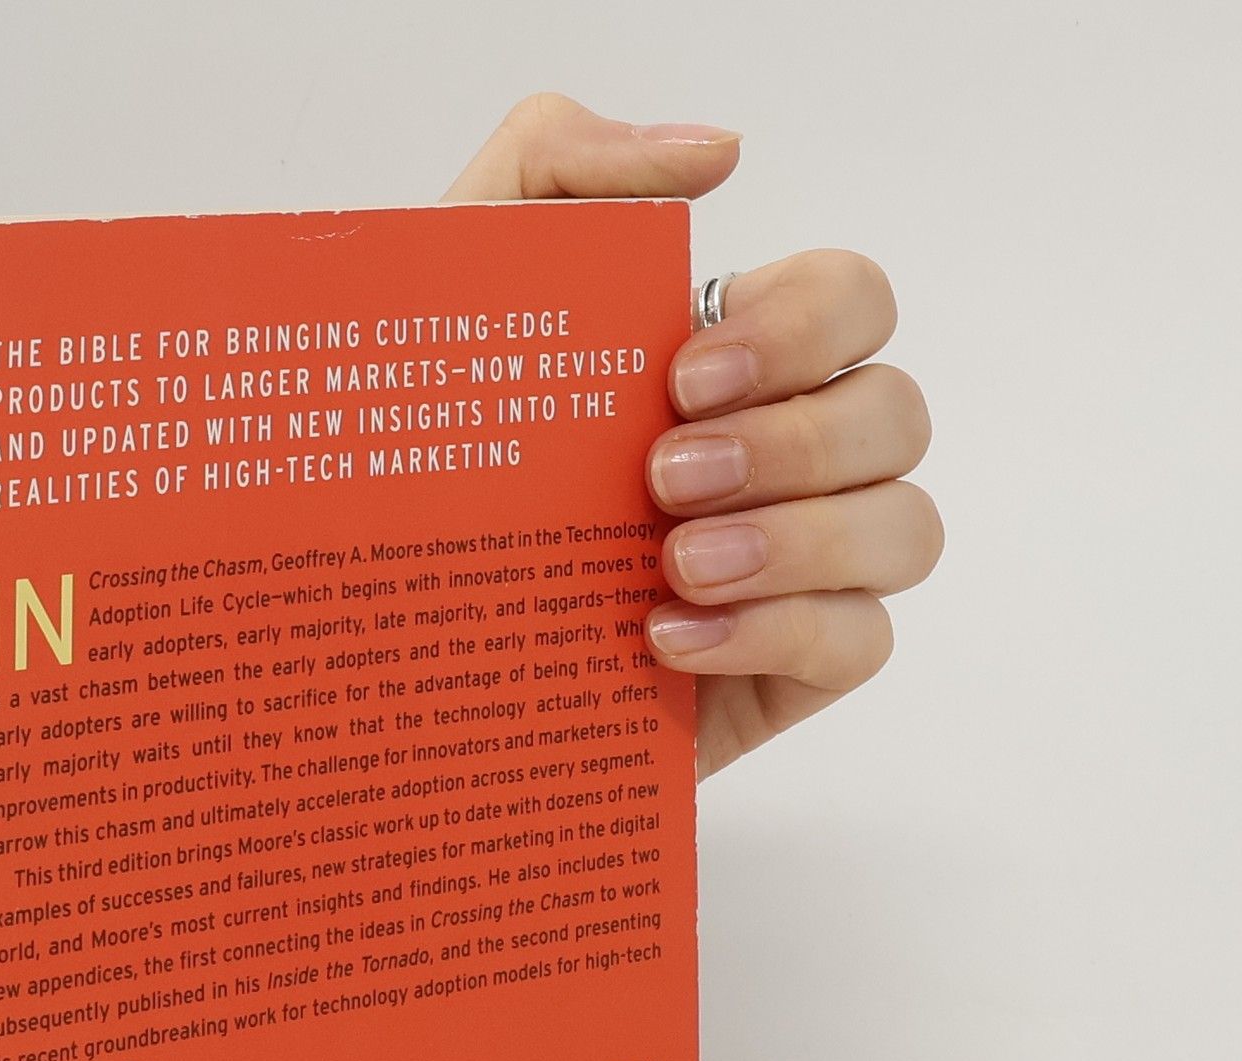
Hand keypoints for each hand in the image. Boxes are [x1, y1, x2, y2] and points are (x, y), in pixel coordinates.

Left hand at [445, 94, 942, 777]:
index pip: (852, 303)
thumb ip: (556, 169)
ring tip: (674, 564)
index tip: (682, 375)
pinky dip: (775, 632)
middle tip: (663, 479)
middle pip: (893, 414)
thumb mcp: (452, 290)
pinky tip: (669, 637)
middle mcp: (787, 455)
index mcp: (733, 363)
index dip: (801, 328)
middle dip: (790, 442)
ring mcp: (801, 567)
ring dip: (797, 540)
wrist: (391, 638)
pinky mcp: (786, 671)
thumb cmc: (429, 458)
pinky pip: (860, 641)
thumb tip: (717, 153)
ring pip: (904, 529)